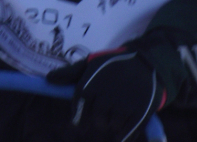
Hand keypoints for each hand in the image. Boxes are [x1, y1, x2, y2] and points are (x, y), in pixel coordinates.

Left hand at [47, 47, 165, 141]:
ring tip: (120, 107)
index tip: (81, 122)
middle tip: (107, 106)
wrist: (147, 62)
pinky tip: (127, 122)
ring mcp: (123, 106)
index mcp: (91, 84)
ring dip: (114, 122)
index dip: (80, 117)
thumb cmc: (113, 65)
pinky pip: (127, 134)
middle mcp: (106, 96)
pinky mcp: (140, 114)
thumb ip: (69, 73)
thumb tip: (49, 79)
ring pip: (111, 126)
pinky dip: (126, 133)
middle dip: (99, 117)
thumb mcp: (90, 63)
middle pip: (96, 121)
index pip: (80, 108)